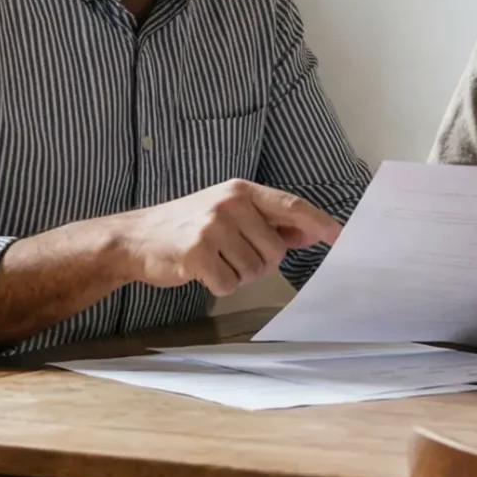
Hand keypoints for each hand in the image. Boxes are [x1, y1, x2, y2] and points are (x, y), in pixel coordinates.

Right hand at [116, 180, 341, 296]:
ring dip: (237, 274)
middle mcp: (229, 204)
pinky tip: (200, 271)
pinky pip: (230, 284)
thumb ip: (268, 223)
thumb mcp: (228, 214)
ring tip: (213, 259)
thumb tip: (310, 233)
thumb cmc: (187, 227)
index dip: (318, 222)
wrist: (135, 238)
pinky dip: (219, 285)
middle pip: (275, 250)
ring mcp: (212, 227)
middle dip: (259, 262)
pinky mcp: (197, 253)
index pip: (291, 205)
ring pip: (254, 270)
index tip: (341, 236)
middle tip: (231, 255)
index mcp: (241, 191)